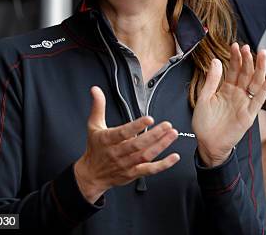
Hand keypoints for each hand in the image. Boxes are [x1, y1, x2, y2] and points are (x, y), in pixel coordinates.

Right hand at [74, 86, 179, 202]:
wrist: (91, 175)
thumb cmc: (95, 148)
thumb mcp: (93, 126)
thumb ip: (98, 106)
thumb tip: (96, 89)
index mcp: (107, 140)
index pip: (123, 133)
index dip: (136, 126)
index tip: (149, 119)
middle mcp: (117, 153)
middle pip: (137, 145)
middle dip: (154, 135)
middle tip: (167, 125)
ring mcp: (126, 164)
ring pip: (145, 156)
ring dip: (161, 145)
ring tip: (172, 134)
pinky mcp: (133, 173)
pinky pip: (149, 170)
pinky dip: (163, 165)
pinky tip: (174, 157)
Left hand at [192, 44, 265, 166]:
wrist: (208, 144)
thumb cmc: (204, 123)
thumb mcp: (204, 98)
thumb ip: (212, 80)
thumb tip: (216, 60)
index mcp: (226, 89)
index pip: (233, 69)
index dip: (235, 58)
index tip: (235, 45)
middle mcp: (238, 94)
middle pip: (246, 73)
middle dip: (247, 60)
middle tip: (248, 47)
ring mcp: (244, 103)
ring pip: (255, 82)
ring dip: (259, 68)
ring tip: (262, 54)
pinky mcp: (249, 114)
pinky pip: (259, 99)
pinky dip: (265, 88)